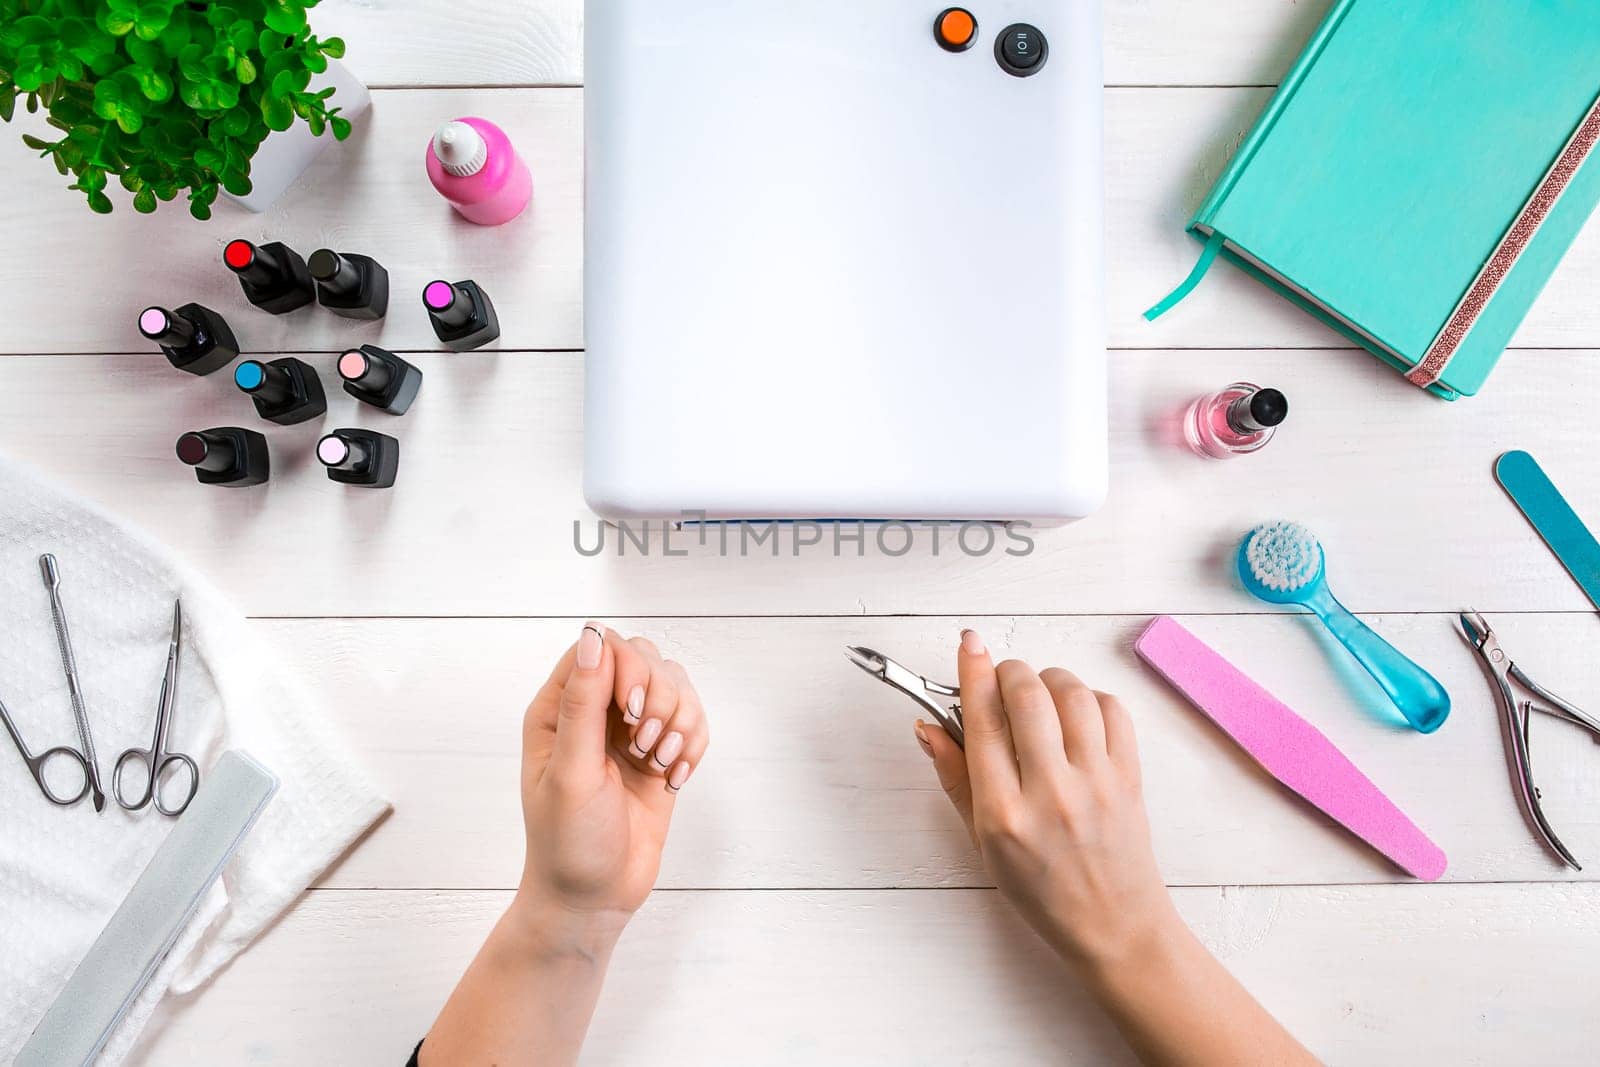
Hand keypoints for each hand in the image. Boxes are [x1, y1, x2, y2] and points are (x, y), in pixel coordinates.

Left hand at [514, 623, 710, 940]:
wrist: (595, 898)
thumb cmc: (568, 842)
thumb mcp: (571, 772)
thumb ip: (583, 704)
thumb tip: (594, 637)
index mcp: (557, 710)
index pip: (599, 646)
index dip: (626, 667)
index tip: (632, 712)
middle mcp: (593, 712)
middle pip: (643, 657)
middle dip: (659, 696)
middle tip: (645, 746)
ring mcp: (629, 731)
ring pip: (673, 684)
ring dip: (680, 720)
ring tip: (659, 763)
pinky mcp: (660, 752)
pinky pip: (693, 718)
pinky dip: (694, 742)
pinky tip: (675, 776)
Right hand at [916, 629, 1177, 970]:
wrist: (1114, 927)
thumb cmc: (1042, 892)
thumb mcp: (982, 845)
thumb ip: (955, 780)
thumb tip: (928, 728)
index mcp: (1004, 814)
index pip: (983, 720)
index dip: (972, 671)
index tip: (969, 645)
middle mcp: (1050, 793)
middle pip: (1027, 695)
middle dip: (1010, 671)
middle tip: (1003, 678)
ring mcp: (1096, 783)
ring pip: (1072, 694)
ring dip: (1050, 680)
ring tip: (1039, 696)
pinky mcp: (1130, 777)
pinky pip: (1113, 710)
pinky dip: (1091, 698)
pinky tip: (1076, 715)